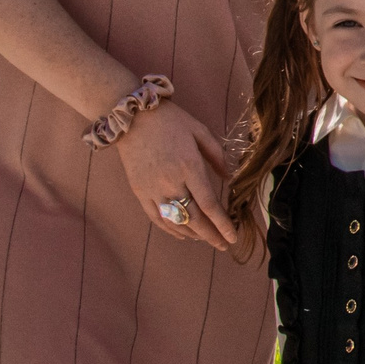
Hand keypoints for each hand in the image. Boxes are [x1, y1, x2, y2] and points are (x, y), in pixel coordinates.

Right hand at [115, 100, 238, 251]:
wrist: (132, 117)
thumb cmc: (170, 120)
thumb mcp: (200, 131)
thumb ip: (216, 155)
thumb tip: (228, 177)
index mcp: (190, 167)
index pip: (209, 204)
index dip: (222, 224)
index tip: (232, 237)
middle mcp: (171, 182)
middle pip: (194, 218)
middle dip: (211, 235)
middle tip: (224, 245)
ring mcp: (153, 190)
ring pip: (175, 221)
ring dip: (193, 234)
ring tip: (207, 239)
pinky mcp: (139, 192)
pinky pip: (156, 218)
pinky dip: (170, 230)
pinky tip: (182, 234)